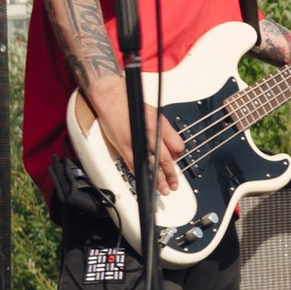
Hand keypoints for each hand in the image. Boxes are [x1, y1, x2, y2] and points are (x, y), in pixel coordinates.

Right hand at [84, 71, 183, 194]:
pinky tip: (145, 182)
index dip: (178, 157)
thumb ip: (163, 131)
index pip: (177, 146)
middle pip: (165, 160)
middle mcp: (151, 134)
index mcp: (160, 125)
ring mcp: (137, 142)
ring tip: (162, 189)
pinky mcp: (124, 147)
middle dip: (171, 175)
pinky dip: (141, 175)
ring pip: (151, 166)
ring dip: (158, 180)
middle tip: (173, 185)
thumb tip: (169, 146)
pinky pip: (134, 166)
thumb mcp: (155, 114)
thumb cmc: (131, 104)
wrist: (112, 99)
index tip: (176, 162)